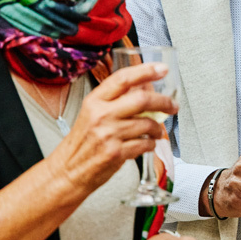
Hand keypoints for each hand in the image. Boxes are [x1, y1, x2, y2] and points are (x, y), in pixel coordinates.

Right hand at [49, 63, 177, 193]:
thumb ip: (115, 100)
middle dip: (163, 102)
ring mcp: (109, 134)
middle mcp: (101, 115)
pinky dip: (151, 143)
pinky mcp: (116, 153)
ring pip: (147, 123)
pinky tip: (147, 143)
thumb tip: (145, 88)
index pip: (123, 78)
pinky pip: (145, 144)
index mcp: (95, 101)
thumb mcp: (92, 113)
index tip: (161, 69)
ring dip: (157, 128)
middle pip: (142, 99)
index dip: (145, 71)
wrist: (68, 170)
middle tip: (172, 105)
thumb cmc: (83, 142)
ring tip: (156, 130)